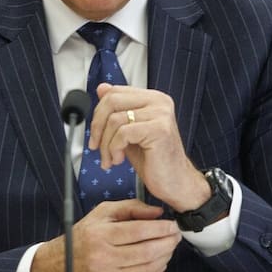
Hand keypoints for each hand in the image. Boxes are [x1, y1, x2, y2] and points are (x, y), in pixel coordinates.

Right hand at [29, 199, 179, 271]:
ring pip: (148, 268)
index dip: (161, 228)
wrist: (59, 268)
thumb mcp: (102, 213)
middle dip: (168, 242)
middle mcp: (104, 257)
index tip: (172, 224)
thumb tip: (157, 212)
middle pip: (147, 251)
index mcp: (101, 235)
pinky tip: (160, 260)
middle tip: (175, 235)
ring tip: (169, 246)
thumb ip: (131, 207)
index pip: (139, 231)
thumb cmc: (82, 238)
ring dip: (166, 256)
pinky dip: (157, 270)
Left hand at [87, 84, 209, 212]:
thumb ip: (118, 110)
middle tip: (96, 146)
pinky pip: (123, 133)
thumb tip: (102, 88)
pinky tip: (119, 160)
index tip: (96, 133)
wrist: (175, 182)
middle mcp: (159, 102)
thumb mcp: (129, 132)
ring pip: (115, 119)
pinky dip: (114, 149)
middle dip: (97, 126)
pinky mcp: (159, 129)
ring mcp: (161, 114)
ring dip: (106, 144)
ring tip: (111, 159)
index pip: (115, 92)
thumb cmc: (154, 160)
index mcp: (154, 99)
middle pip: (112, 101)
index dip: (98, 113)